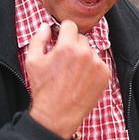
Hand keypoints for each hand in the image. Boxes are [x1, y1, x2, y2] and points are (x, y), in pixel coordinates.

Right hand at [26, 21, 110, 138]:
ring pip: (90, 51)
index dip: (63, 31)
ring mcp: (98, 63)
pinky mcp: (105, 73)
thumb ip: (38, 39)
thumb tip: (46, 26)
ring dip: (83, 56)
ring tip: (72, 73)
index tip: (60, 38)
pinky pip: (99, 63)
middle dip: (72, 45)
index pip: (70, 25)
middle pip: (81, 38)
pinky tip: (81, 79)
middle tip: (64, 61)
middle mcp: (85, 52)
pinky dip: (92, 68)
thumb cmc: (43, 89)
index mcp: (67, 46)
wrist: (58, 115)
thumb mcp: (33, 61)